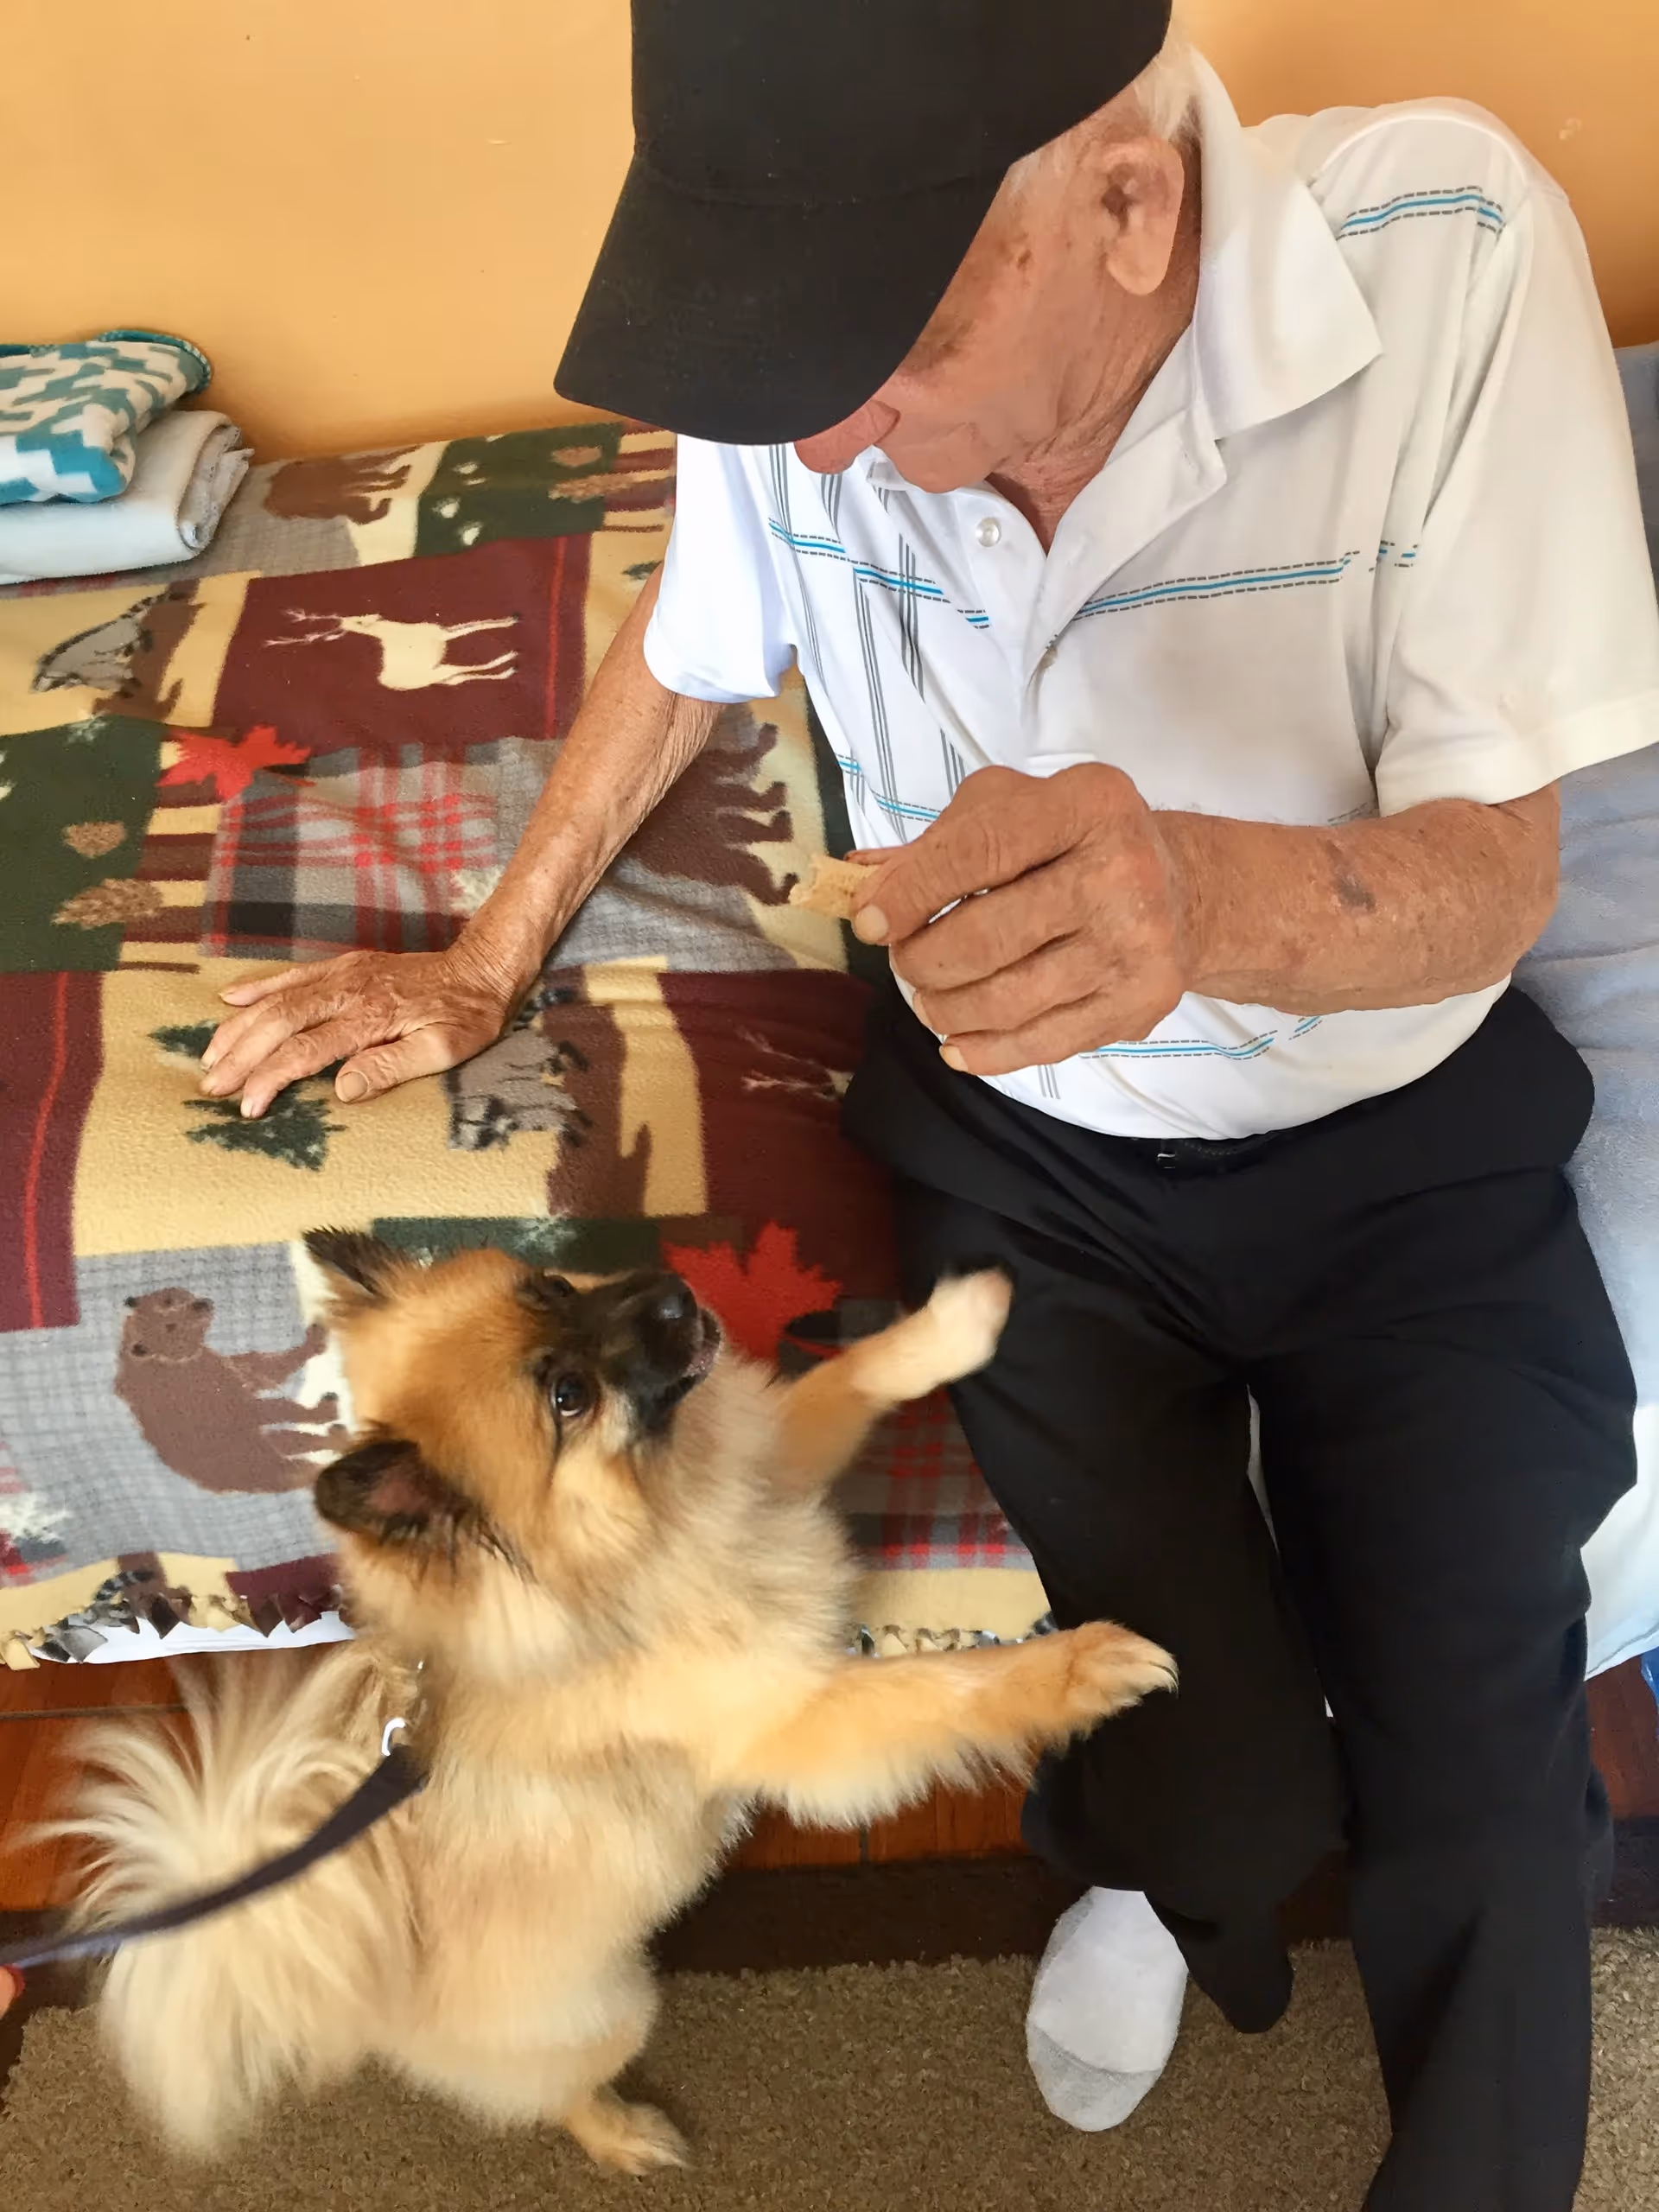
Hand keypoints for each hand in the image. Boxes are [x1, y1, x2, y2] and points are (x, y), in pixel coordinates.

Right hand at [199, 939, 525, 1117]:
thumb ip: (391, 1067)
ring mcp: (342, 975)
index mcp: (369, 1018)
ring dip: (239, 1026)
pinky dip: (258, 987)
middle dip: (240, 1056)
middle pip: (279, 1023)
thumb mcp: (443, 1051)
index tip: (247, 1106)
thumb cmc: (466, 1018)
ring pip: (277, 998)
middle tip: (211, 1086)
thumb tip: (342, 1089)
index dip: (271, 1078)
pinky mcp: (344, 966)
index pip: (306, 1052)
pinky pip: (292, 975)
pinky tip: (229, 999)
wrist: (481, 969)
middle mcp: (347, 991)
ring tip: (209, 1055)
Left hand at [849, 764, 1193, 1076]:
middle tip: (906, 963)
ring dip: (946, 1008)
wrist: (1184, 894)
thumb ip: (936, 846)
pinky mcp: (1139, 1003)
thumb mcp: (1012, 811)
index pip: (979, 850)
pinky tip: (956, 1042)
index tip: (870, 923)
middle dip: (924, 959)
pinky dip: (984, 1051)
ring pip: (1007, 998)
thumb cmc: (1075, 843)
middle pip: (987, 936)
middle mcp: (1120, 871)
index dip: (913, 892)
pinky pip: (1041, 1042)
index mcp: (1086, 804)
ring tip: (929, 1000)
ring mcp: (1135, 943)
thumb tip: (858, 887)